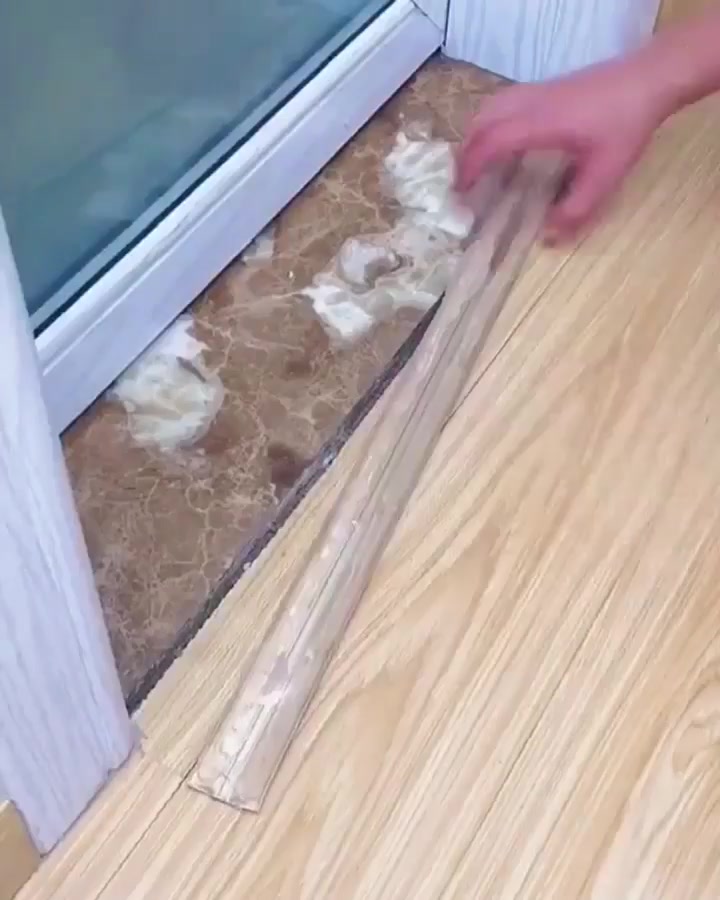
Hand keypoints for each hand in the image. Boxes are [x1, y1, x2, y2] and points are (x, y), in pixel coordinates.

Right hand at [456, 56, 668, 240]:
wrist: (648, 79)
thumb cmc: (626, 125)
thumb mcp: (606, 174)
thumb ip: (577, 208)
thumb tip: (550, 238)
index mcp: (538, 124)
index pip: (489, 142)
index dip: (469, 168)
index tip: (459, 194)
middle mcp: (529, 104)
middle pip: (480, 123)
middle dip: (465, 154)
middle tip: (462, 184)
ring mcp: (535, 92)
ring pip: (488, 109)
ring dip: (475, 136)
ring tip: (476, 164)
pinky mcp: (544, 88)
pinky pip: (503, 103)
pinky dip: (490, 124)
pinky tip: (503, 142)